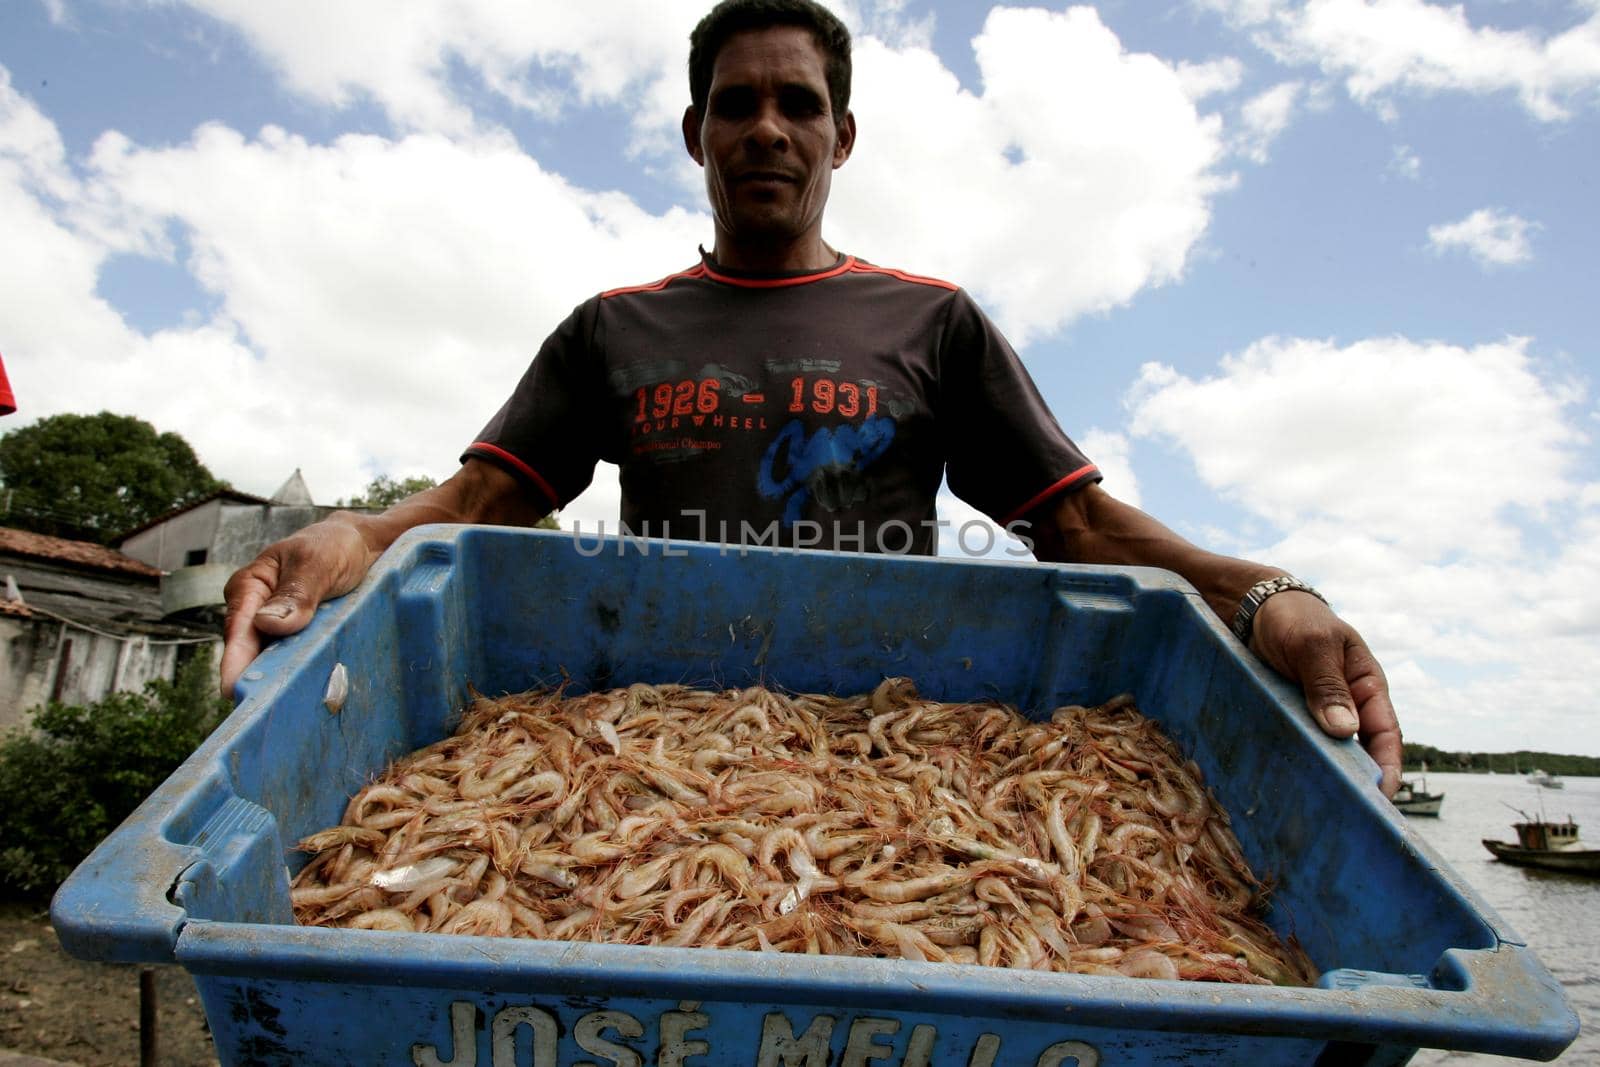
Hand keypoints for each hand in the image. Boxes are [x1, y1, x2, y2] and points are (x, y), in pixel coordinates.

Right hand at [220, 519, 373, 697]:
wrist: (363, 546)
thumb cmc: (333, 546)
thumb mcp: (317, 562)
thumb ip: (297, 592)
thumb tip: (268, 625)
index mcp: (250, 588)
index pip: (239, 629)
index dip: (235, 662)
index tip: (233, 690)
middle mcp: (257, 613)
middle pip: (253, 653)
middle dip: (259, 680)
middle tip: (263, 713)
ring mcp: (279, 630)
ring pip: (275, 662)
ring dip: (283, 681)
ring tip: (286, 713)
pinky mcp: (300, 641)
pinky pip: (297, 662)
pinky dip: (303, 675)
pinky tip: (311, 696)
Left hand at [1250, 591, 1402, 797]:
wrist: (1252, 608)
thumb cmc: (1293, 619)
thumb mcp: (1312, 644)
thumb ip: (1327, 684)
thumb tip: (1345, 731)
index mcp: (1365, 687)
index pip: (1385, 734)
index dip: (1388, 768)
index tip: (1382, 798)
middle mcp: (1345, 706)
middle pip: (1356, 752)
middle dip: (1355, 784)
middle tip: (1346, 818)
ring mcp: (1314, 714)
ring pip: (1324, 753)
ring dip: (1321, 777)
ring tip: (1313, 810)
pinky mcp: (1286, 718)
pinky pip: (1293, 746)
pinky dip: (1291, 763)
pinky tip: (1280, 786)